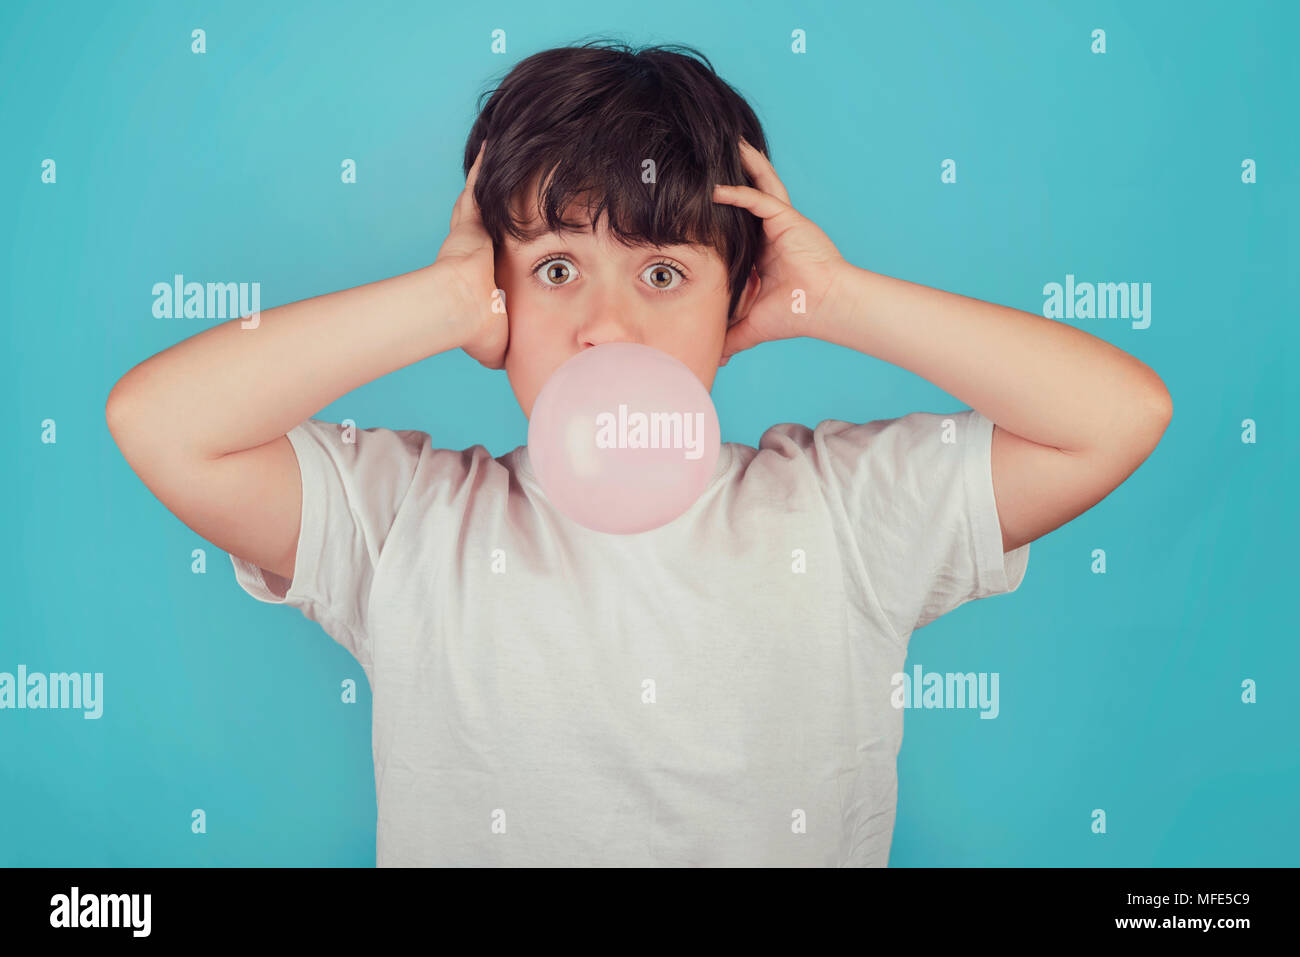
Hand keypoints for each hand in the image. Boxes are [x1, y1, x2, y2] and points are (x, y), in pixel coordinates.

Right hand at [435, 140, 508, 369]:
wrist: (462, 308)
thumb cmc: (477, 329)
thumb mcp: (498, 342)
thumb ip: (508, 344)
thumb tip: (519, 366)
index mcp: (476, 274)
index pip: (491, 255)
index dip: (498, 246)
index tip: (504, 240)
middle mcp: (472, 247)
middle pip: (488, 219)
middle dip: (497, 203)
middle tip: (506, 182)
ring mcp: (470, 230)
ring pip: (487, 197)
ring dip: (492, 176)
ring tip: (502, 151)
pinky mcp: (471, 217)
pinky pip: (482, 182)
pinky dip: (486, 161)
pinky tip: (493, 139)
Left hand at [711, 138, 849, 364]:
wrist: (824, 308)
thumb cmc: (797, 315)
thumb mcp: (751, 325)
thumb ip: (730, 336)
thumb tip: (712, 357)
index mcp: (764, 251)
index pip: (738, 223)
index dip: (720, 210)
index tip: (695, 203)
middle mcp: (772, 232)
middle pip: (748, 195)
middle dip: (733, 176)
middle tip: (708, 160)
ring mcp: (781, 223)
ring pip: (758, 185)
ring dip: (742, 166)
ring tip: (725, 145)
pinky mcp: (787, 219)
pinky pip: (759, 198)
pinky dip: (738, 192)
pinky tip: (717, 187)